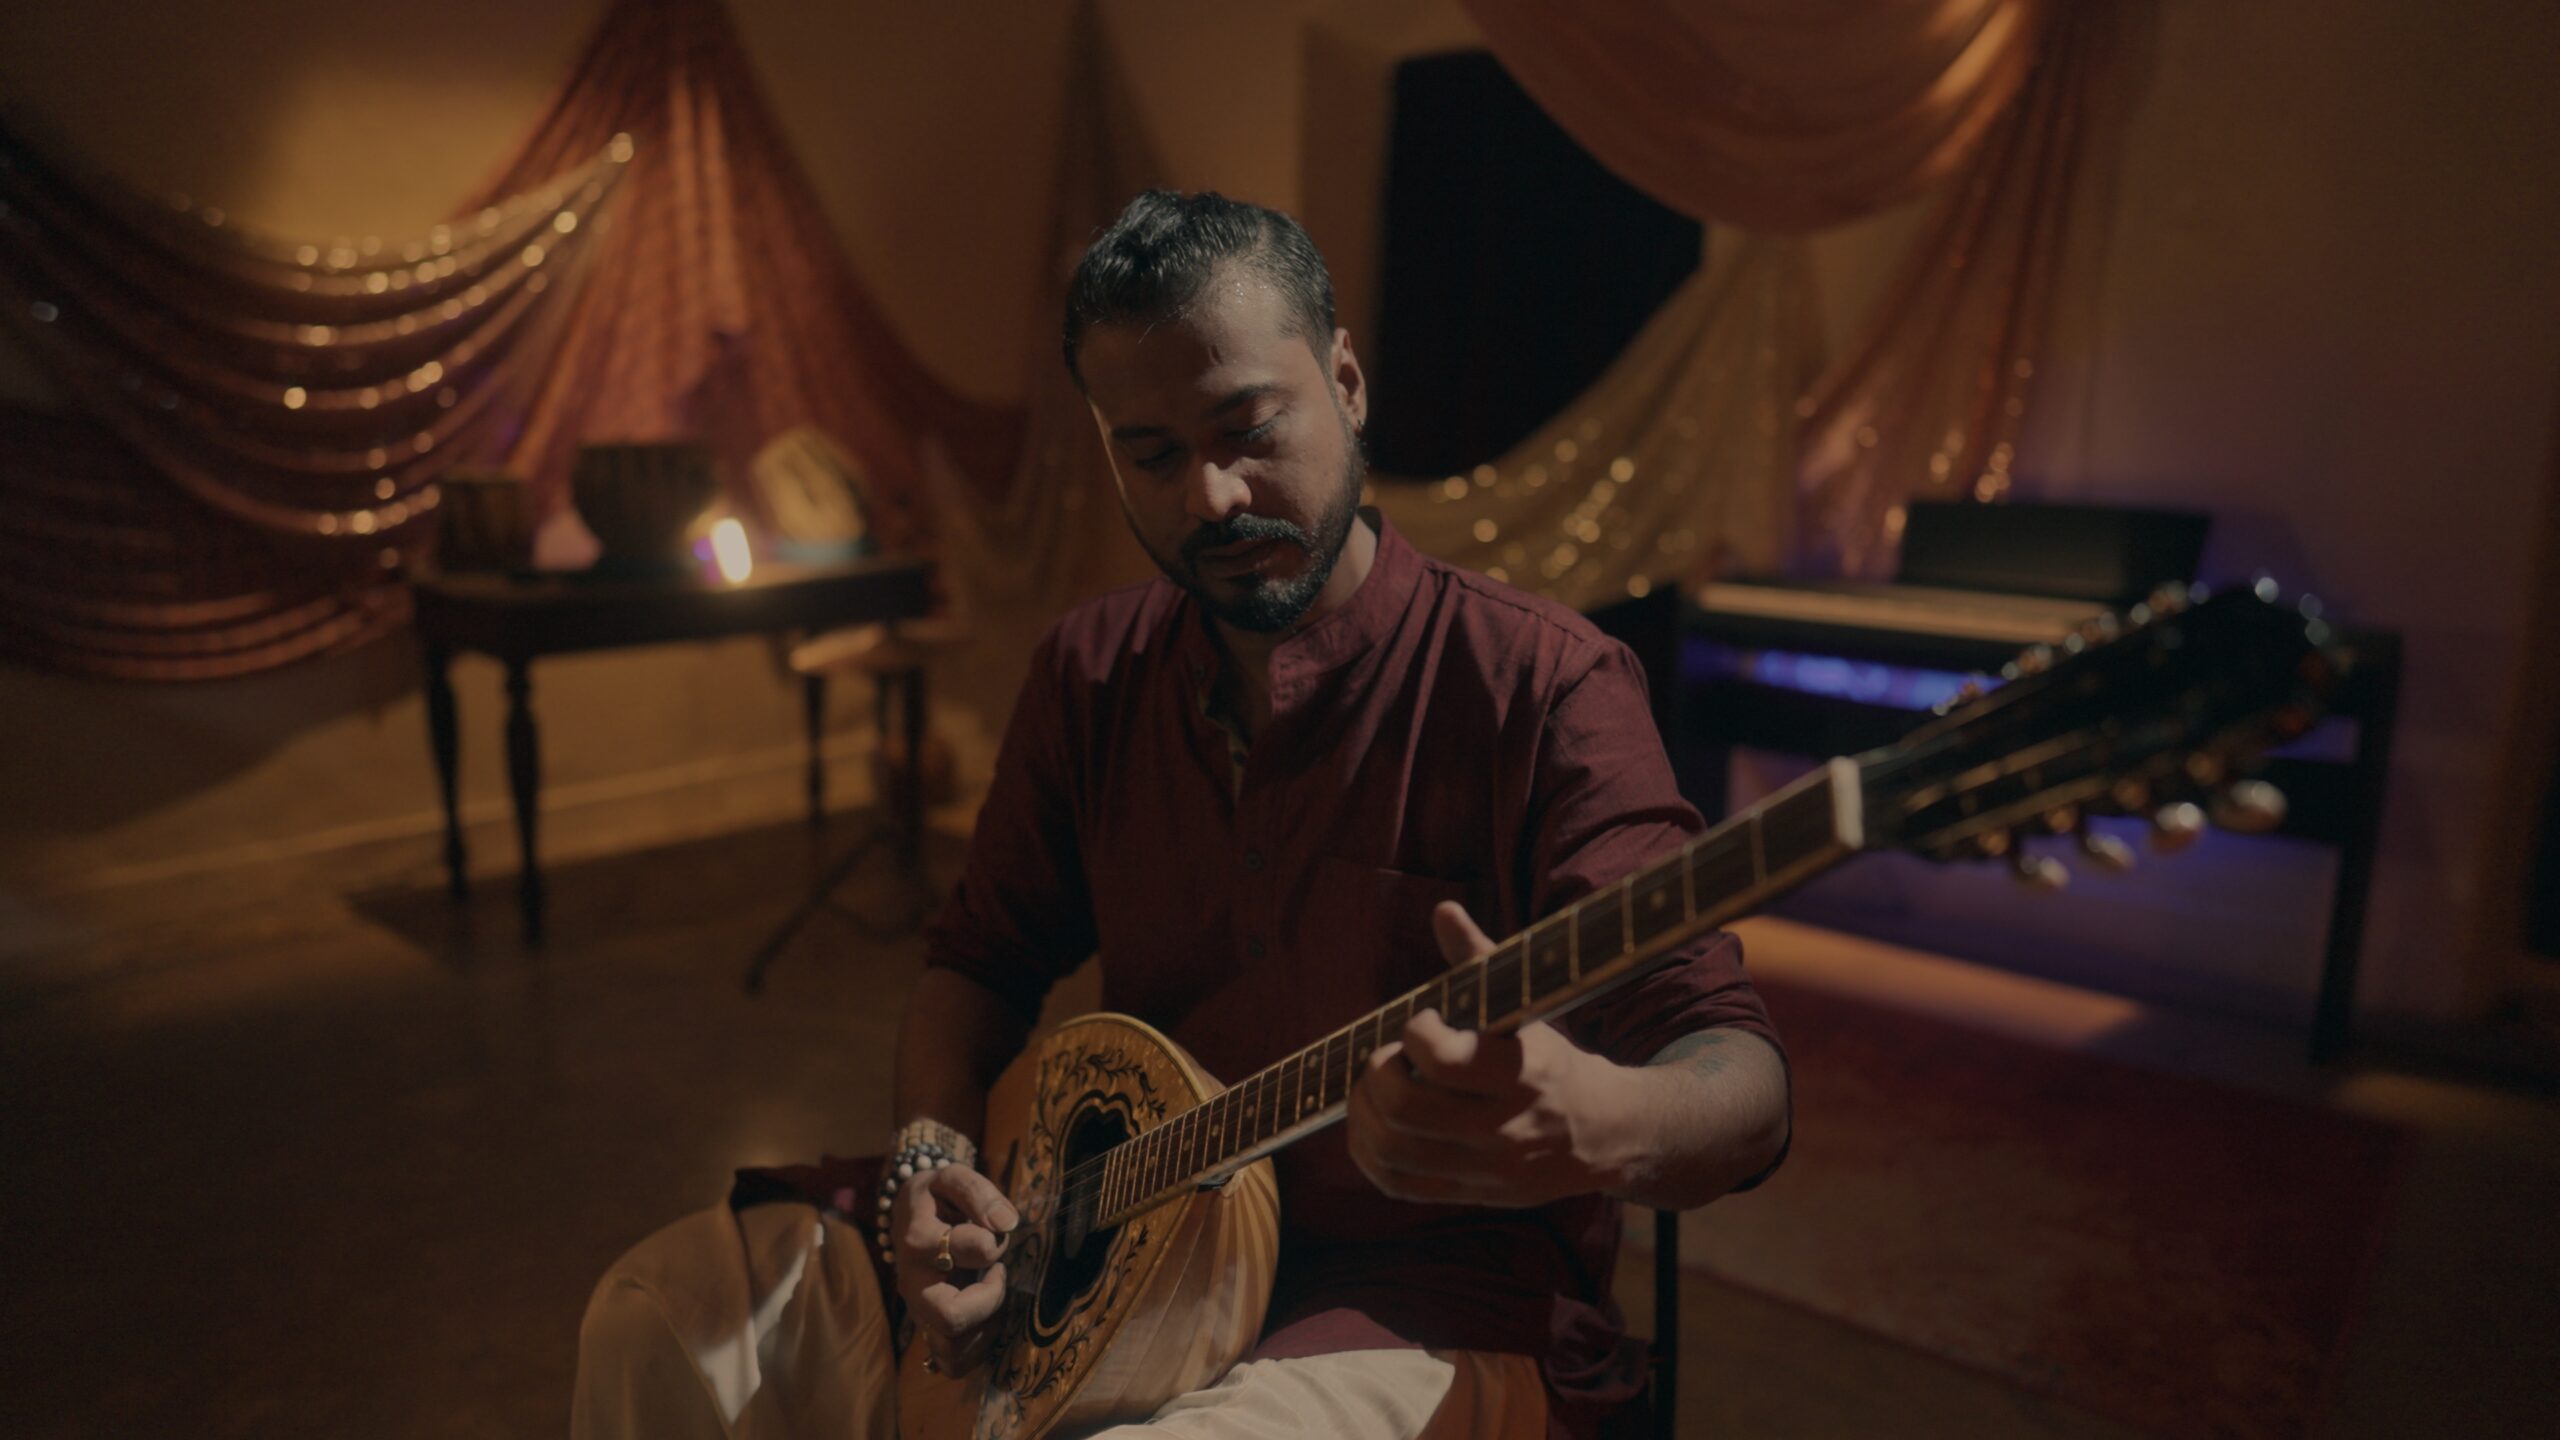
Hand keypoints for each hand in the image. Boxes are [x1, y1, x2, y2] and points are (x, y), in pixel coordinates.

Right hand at [889, 1160, 1018, 1374]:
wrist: (909, 1215)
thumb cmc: (936, 1198)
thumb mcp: (952, 1178)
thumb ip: (978, 1193)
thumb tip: (1006, 1223)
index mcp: (919, 1240)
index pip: (977, 1250)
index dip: (996, 1243)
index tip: (995, 1234)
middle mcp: (912, 1283)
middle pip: (951, 1318)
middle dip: (990, 1300)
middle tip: (996, 1275)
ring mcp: (917, 1311)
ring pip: (951, 1349)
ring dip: (985, 1327)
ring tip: (989, 1295)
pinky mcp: (926, 1329)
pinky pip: (951, 1362)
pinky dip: (976, 1349)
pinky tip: (987, 1320)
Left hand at [1346, 901, 1633, 1207]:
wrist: (1606, 1134)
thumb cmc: (1554, 1059)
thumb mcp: (1529, 1008)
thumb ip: (1481, 960)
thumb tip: (1443, 910)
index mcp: (1524, 1072)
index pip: (1442, 1059)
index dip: (1414, 1032)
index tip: (1423, 1020)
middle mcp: (1507, 1126)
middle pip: (1405, 1107)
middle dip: (1377, 1074)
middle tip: (1385, 1057)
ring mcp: (1489, 1168)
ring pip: (1394, 1149)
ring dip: (1364, 1113)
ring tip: (1371, 1088)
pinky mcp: (1474, 1194)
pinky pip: (1399, 1184)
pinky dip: (1368, 1155)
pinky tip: (1368, 1127)